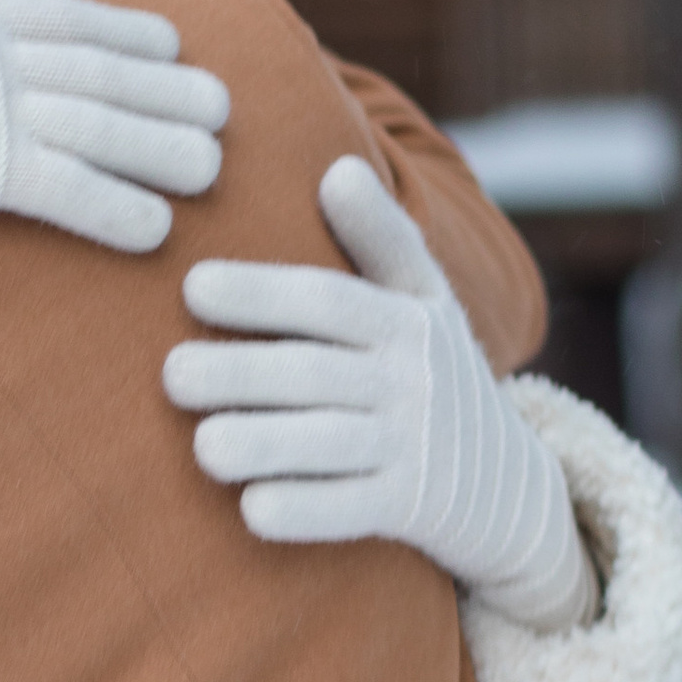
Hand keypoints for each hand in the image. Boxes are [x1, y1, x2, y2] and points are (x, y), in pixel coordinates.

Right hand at [0, 0, 228, 254]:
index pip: (73, 18)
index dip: (132, 32)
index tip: (175, 46)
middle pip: (105, 71)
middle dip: (170, 90)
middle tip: (225, 110)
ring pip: (101, 126)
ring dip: (163, 149)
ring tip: (213, 172)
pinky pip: (64, 189)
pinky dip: (115, 210)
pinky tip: (156, 233)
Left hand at [163, 154, 594, 628]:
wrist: (508, 484)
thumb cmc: (436, 375)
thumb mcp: (425, 301)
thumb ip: (380, 239)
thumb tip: (337, 168)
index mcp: (405, 320)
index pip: (328, 300)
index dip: (262, 292)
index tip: (192, 288)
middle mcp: (411, 381)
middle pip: (316, 373)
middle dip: (243, 373)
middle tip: (173, 375)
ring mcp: (413, 448)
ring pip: (330, 444)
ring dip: (266, 445)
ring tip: (203, 448)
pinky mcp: (410, 508)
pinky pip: (353, 511)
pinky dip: (305, 512)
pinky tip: (252, 510)